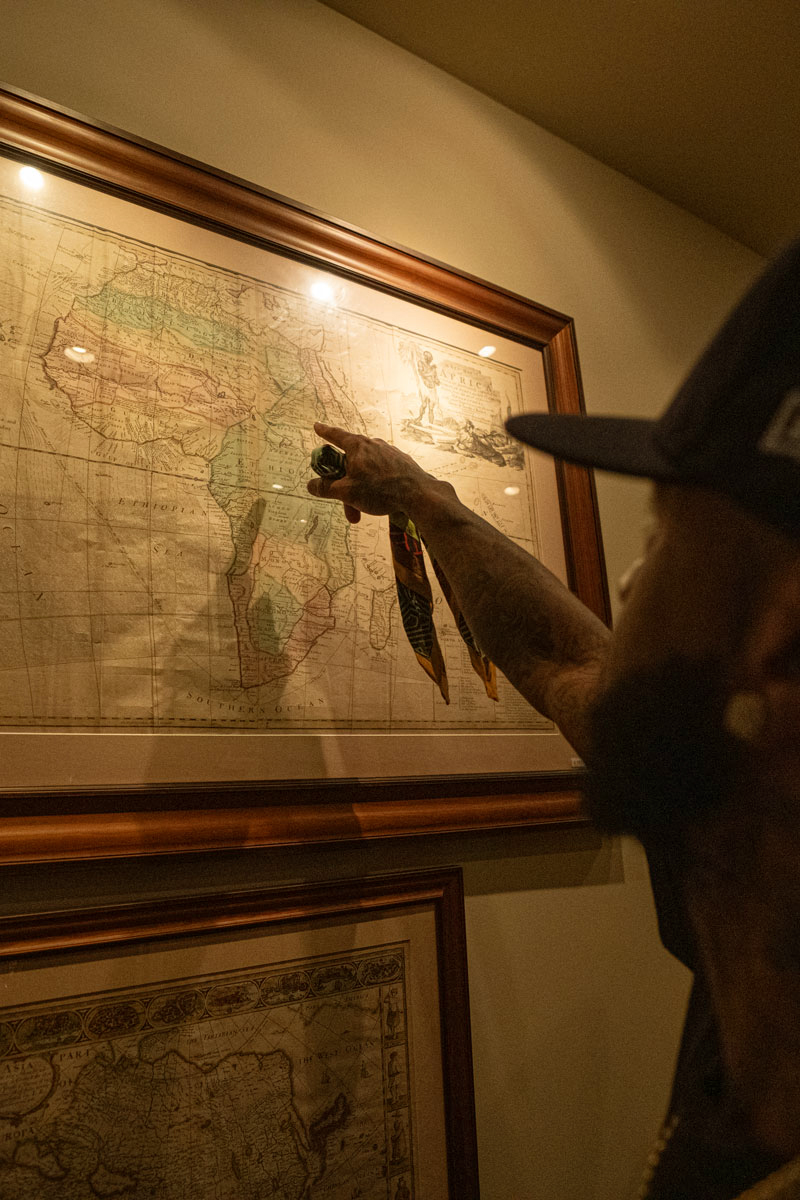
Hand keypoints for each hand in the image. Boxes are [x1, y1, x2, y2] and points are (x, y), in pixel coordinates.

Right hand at [307, 423, 442, 523]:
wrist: (417, 494)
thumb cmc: (381, 490)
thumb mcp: (347, 492)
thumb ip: (326, 488)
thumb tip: (311, 485)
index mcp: (358, 446)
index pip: (336, 435)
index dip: (324, 432)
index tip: (317, 426)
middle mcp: (373, 445)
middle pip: (350, 463)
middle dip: (344, 487)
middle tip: (346, 508)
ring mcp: (388, 453)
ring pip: (365, 471)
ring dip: (360, 491)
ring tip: (363, 512)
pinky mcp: (400, 463)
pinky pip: (380, 473)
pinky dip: (375, 487)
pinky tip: (380, 500)